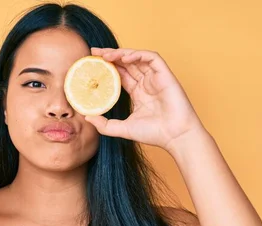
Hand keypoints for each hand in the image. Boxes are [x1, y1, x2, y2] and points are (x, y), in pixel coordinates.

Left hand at [85, 47, 206, 150]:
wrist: (175, 136)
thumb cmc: (154, 134)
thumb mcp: (123, 129)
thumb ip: (105, 125)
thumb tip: (86, 117)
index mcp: (138, 93)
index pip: (120, 75)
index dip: (107, 67)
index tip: (91, 64)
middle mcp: (146, 83)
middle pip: (126, 64)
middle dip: (110, 56)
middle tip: (94, 53)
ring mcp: (155, 78)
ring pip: (137, 58)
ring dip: (121, 53)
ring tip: (106, 55)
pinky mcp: (165, 75)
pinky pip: (152, 58)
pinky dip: (138, 55)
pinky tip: (125, 58)